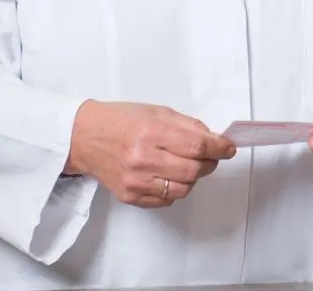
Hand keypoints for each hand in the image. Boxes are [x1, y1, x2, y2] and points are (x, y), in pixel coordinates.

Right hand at [66, 100, 236, 208]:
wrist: (84, 137)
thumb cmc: (121, 120)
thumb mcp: (156, 111)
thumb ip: (187, 125)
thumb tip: (215, 140)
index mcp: (151, 132)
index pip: (197, 146)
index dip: (219, 148)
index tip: (228, 148)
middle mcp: (143, 159)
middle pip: (193, 170)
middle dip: (210, 163)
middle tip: (210, 156)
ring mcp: (136, 181)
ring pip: (183, 189)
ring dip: (193, 178)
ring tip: (187, 165)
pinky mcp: (130, 197)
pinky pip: (166, 200)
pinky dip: (175, 189)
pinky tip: (169, 175)